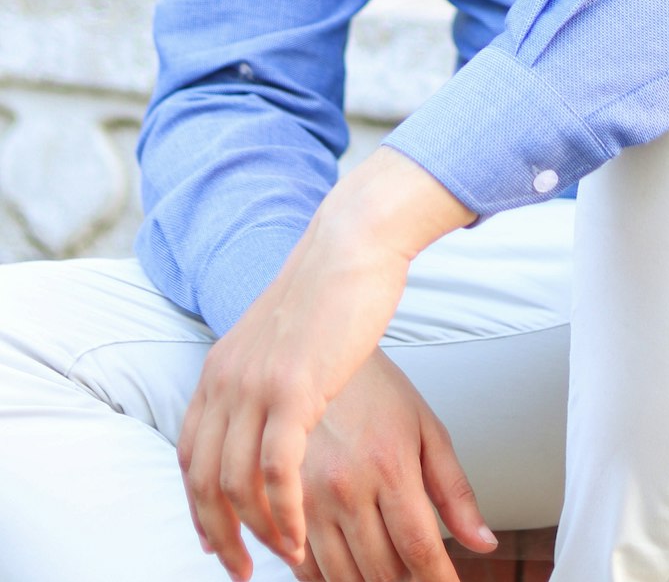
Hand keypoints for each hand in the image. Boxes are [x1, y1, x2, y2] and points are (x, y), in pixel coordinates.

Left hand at [177, 148, 475, 579]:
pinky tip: (298, 534)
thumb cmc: (333, 289)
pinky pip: (274, 471)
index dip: (198, 504)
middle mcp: (226, 378)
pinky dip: (282, 512)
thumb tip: (274, 408)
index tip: (215, 539)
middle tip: (243, 568)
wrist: (352, 245)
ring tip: (284, 555)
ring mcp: (255, 383)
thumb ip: (267, 374)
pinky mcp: (292, 389)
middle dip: (218, 533)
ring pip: (234, 482)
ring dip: (257, 530)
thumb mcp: (283, 337)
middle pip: (202, 477)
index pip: (190, 452)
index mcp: (220, 366)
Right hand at [289, 350, 495, 581]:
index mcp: (389, 466)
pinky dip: (333, 578)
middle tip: (420, 568)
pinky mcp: (283, 505)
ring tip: (390, 564)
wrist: (315, 358)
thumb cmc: (376, 391)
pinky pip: (307, 570)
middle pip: (384, 572)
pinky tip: (352, 562)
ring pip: (346, 578)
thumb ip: (455, 491)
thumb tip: (484, 544)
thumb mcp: (425, 429)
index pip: (420, 550)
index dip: (439, 581)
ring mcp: (310, 499)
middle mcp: (347, 487)